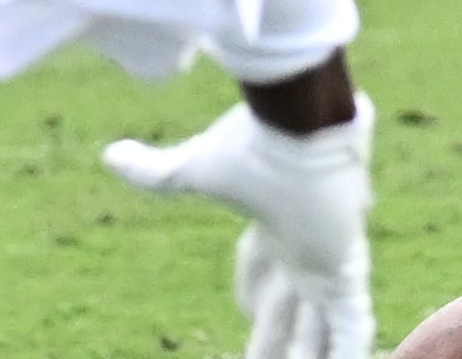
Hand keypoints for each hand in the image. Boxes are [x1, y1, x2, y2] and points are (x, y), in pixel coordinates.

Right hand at [105, 100, 375, 358]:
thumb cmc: (250, 144)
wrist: (299, 125)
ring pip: (321, 328)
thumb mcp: (190, 169)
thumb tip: (110, 154)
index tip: (246, 312)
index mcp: (275, 222)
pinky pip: (351, 330)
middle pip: (291, 309)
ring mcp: (329, 261)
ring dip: (307, 354)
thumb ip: (155, 173)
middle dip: (277, 341)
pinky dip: (347, 353)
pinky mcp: (345, 274)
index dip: (254, 293)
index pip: (265, 269)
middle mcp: (304, 245)